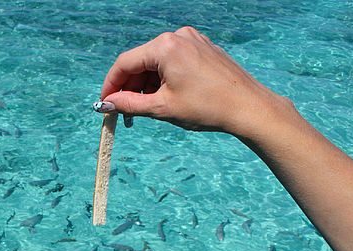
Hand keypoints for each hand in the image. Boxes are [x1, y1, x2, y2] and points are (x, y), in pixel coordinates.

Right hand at [100, 27, 290, 139]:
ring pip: (157, 62)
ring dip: (146, 85)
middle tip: (124, 113)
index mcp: (165, 47)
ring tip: (145, 110)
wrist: (247, 107)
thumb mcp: (161, 108)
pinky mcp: (203, 48)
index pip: (125, 63)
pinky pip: (174, 61)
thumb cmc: (206, 107)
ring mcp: (192, 40)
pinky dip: (163, 79)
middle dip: (130, 88)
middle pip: (141, 61)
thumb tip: (107, 104)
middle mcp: (177, 36)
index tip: (104, 103)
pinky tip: (164, 99)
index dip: (111, 85)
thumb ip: (129, 104)